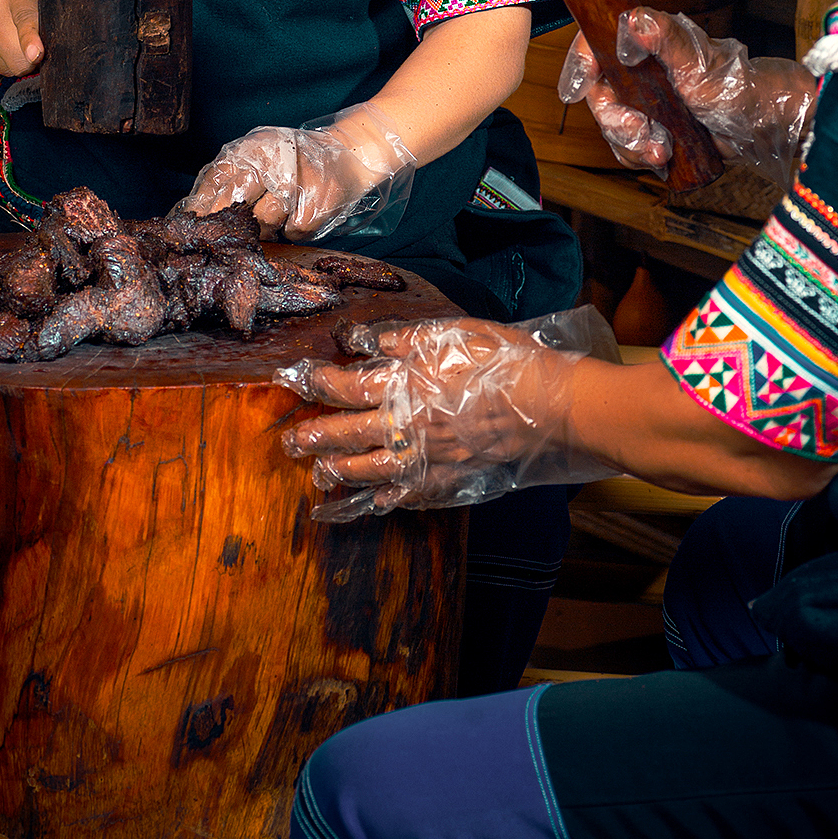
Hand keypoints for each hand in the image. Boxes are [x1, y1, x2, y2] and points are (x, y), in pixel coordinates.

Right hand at [0, 0, 41, 76]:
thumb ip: (44, 3)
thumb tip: (62, 34)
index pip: (25, 20)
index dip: (31, 41)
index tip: (36, 53)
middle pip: (16, 61)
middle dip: (31, 61)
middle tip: (35, 48)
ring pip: (3, 68)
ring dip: (13, 60)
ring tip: (11, 36)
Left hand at [186, 102, 415, 239]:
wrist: (350, 154)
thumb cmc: (298, 160)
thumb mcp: (264, 155)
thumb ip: (234, 175)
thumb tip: (197, 211)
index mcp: (257, 147)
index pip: (220, 176)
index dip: (204, 202)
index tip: (195, 221)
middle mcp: (276, 162)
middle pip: (238, 200)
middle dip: (231, 219)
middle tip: (229, 229)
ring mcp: (298, 184)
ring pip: (264, 221)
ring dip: (266, 226)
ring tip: (277, 214)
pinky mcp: (317, 205)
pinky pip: (292, 231)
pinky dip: (293, 229)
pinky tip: (300, 214)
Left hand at [274, 305, 620, 517]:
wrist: (546, 405)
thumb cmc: (501, 360)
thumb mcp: (451, 335)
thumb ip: (403, 339)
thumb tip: (362, 340)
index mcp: (404, 386)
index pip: (347, 387)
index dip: (317, 383)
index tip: (295, 379)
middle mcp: (406, 427)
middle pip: (348, 434)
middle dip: (315, 437)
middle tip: (290, 441)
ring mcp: (426, 459)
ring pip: (371, 470)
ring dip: (341, 472)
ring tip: (320, 473)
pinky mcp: (447, 479)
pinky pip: (407, 495)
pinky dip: (384, 501)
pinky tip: (372, 503)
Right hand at [558, 7, 815, 189]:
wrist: (760, 123)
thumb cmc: (735, 84)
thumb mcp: (697, 62)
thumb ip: (666, 38)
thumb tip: (633, 19)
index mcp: (646, 45)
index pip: (596, 46)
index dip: (580, 64)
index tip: (576, 89)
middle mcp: (639, 71)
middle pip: (601, 95)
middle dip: (616, 120)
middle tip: (641, 132)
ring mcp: (644, 101)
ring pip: (612, 126)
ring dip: (631, 144)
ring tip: (663, 149)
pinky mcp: (652, 128)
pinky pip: (628, 147)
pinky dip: (641, 156)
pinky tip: (664, 156)